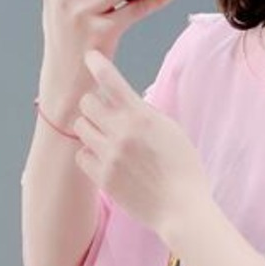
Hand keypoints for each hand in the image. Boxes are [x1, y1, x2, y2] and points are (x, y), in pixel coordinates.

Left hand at [70, 47, 210, 244]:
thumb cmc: (184, 169)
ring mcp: (109, 156)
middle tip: (104, 114)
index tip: (90, 57)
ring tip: (104, 139)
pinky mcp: (103, 178)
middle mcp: (121, 133)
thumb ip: (146, 114)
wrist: (181, 208)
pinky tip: (103, 159)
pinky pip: (81, 155)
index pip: (109, 79)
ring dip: (90, 129)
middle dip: (94, 105)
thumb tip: (126, 102)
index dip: (96, 64)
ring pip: (80, 127)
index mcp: (140, 116)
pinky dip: (89, 154)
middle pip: (86, 102)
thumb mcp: (172, 131)